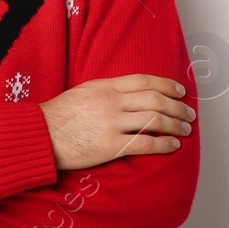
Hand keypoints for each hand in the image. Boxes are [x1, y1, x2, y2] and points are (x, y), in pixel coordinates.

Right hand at [38, 74, 195, 170]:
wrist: (39, 135)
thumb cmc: (58, 115)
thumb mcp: (82, 92)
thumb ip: (106, 91)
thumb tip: (131, 95)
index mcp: (104, 86)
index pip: (144, 81)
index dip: (167, 85)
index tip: (180, 91)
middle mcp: (111, 102)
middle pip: (155, 100)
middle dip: (177, 107)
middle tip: (189, 114)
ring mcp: (111, 124)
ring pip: (155, 121)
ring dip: (175, 125)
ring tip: (184, 130)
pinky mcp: (110, 146)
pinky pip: (145, 144)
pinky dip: (163, 144)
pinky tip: (172, 146)